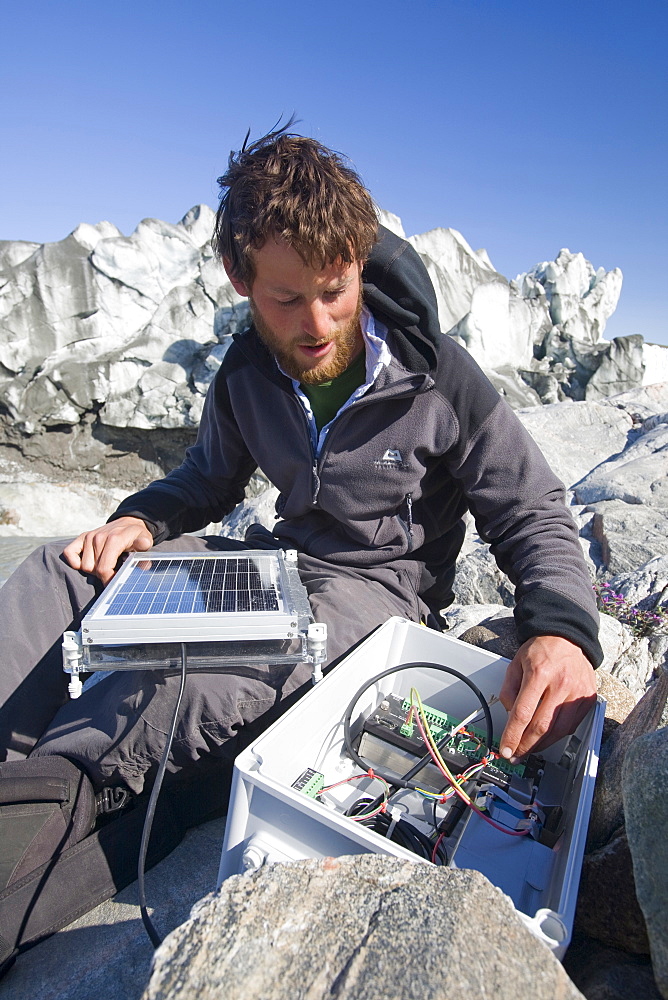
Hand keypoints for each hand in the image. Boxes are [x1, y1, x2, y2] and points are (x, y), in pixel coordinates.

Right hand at [62, 517, 153, 585]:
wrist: (129, 523)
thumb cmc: (136, 536)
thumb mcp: (145, 540)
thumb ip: (143, 545)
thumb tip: (142, 544)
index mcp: (114, 539)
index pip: (104, 569)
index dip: (109, 581)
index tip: (115, 584)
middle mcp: (99, 537)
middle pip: (94, 570)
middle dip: (104, 575)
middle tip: (114, 570)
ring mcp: (89, 537)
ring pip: (83, 566)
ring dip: (93, 569)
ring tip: (105, 563)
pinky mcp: (82, 537)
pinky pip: (69, 553)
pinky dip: (75, 561)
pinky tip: (87, 562)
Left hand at [498, 635, 596, 759]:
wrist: (567, 638)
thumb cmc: (540, 650)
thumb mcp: (515, 664)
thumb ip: (509, 690)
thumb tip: (509, 717)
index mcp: (539, 673)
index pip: (523, 713)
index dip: (512, 736)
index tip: (506, 749)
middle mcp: (561, 684)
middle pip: (541, 726)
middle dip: (525, 746)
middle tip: (515, 755)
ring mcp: (577, 693)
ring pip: (558, 731)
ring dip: (541, 745)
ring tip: (528, 750)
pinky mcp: (588, 699)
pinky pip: (571, 726)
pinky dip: (557, 736)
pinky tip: (546, 738)